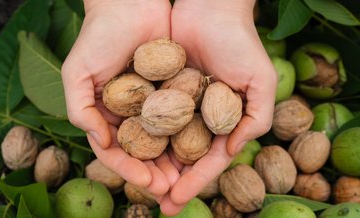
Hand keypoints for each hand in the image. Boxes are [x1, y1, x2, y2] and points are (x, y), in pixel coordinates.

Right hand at [61, 0, 174, 194]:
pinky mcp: (171, 91)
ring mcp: (150, 104)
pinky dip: (186, 134)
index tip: (147, 182)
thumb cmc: (98, 37)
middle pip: (142, 151)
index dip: (129, 169)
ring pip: (163, 140)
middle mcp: (128, 114)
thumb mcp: (77, 73)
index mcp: (104, 115)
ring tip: (186, 177)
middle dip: (155, 171)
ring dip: (173, 160)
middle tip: (171, 187)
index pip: (115, 151)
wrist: (129, 4)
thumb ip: (79, 110)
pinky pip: (179, 117)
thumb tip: (100, 142)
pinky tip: (199, 147)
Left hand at [159, 0, 276, 214]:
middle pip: (184, 157)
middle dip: (172, 182)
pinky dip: (141, 134)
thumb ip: (256, 118)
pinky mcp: (160, 90)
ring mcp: (179, 105)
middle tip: (158, 204)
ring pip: (164, 142)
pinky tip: (129, 151)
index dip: (195, 182)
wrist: (210, 9)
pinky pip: (149, 116)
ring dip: (154, 165)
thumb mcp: (261, 81)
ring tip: (140, 185)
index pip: (209, 159)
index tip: (177, 200)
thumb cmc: (240, 43)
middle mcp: (200, 117)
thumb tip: (232, 150)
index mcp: (224, 121)